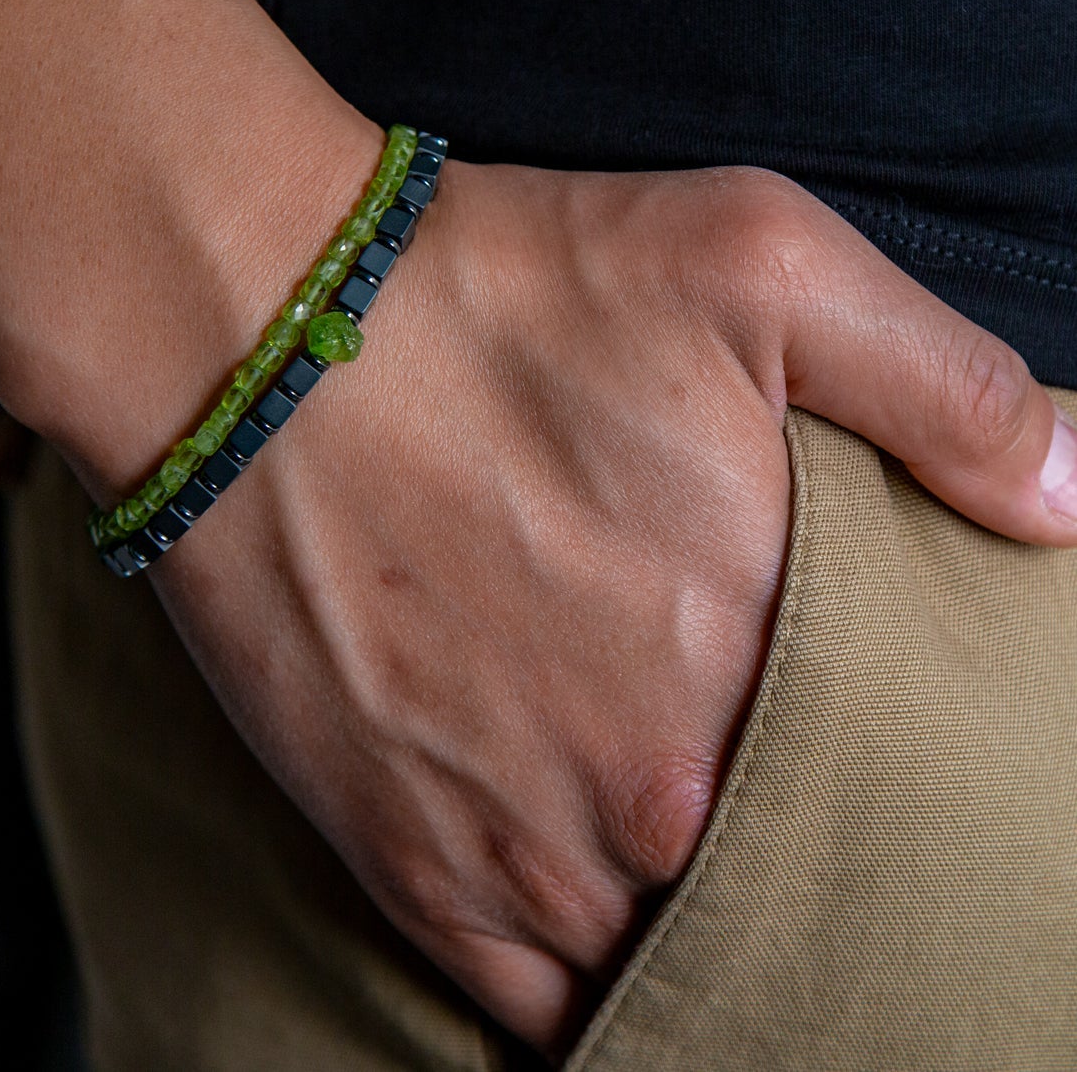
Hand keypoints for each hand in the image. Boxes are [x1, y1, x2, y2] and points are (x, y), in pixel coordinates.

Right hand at [135, 161, 1075, 1061]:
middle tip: (775, 811)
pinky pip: (527, 1009)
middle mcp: (654, 790)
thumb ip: (941, 388)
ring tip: (692, 878)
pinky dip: (580, 1002)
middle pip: (779, 893)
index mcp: (764, 654)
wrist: (260, 329)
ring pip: (660, 972)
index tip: (883, 769)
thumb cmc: (502, 287)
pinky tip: (602, 947)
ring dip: (692, 941)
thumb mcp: (755, 259)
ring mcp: (520, 844)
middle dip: (800, 864)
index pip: (893, 793)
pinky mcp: (403, 858)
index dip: (896, 787)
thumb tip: (1071, 507)